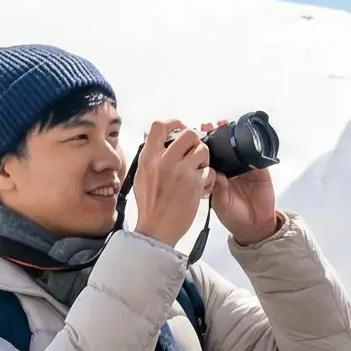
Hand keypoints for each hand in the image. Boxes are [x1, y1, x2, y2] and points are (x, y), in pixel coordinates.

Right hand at [130, 119, 212, 247]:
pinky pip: (209, 170)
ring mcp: (181, 171)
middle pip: (188, 133)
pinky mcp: (195, 183)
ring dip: (204, 158)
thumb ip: (149, 156)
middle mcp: (164, 161)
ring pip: (203, 149)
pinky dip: (208, 177)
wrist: (157, 229)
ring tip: (198, 170)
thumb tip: (150, 137)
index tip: (179, 128)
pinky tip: (201, 187)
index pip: (159, 125)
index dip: (173, 122)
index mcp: (149, 157)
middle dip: (195, 141)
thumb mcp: (141, 176)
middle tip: (194, 152)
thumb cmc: (150, 205)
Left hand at [201, 121, 282, 244]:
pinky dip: (253, 148)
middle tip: (209, 125)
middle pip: (222, 146)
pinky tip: (248, 141)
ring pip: (238, 146)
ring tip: (224, 124)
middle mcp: (229, 168)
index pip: (208, 155)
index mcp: (216, 174)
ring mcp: (245, 168)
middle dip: (216, 133)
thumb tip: (216, 173)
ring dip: (232, 135)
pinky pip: (258, 156)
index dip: (202, 144)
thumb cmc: (233, 216)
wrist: (253, 226)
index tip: (195, 133)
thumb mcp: (220, 204)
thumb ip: (218, 189)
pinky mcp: (260, 170)